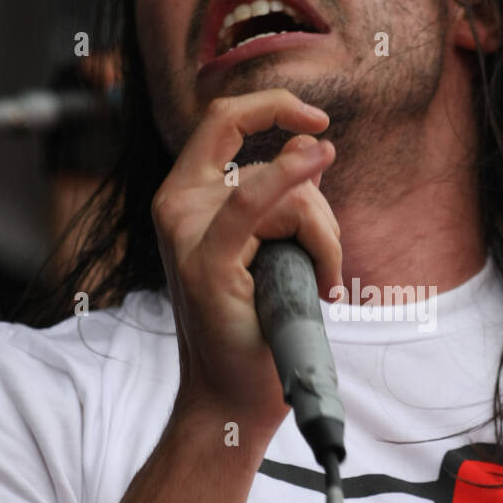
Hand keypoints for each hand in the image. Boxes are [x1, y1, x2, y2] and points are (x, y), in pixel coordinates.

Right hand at [151, 89, 340, 445]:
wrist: (233, 397)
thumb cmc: (254, 326)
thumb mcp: (268, 247)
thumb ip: (280, 196)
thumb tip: (309, 147)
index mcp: (185, 196)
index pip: (224, 119)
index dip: (272, 105)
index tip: (318, 120)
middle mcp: (177, 207)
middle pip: (267, 158)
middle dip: (315, 205)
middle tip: (325, 265)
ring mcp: (187, 234)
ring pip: (285, 197)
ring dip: (324, 242)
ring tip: (317, 290)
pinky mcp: (208, 263)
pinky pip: (254, 203)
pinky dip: (288, 179)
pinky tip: (315, 157)